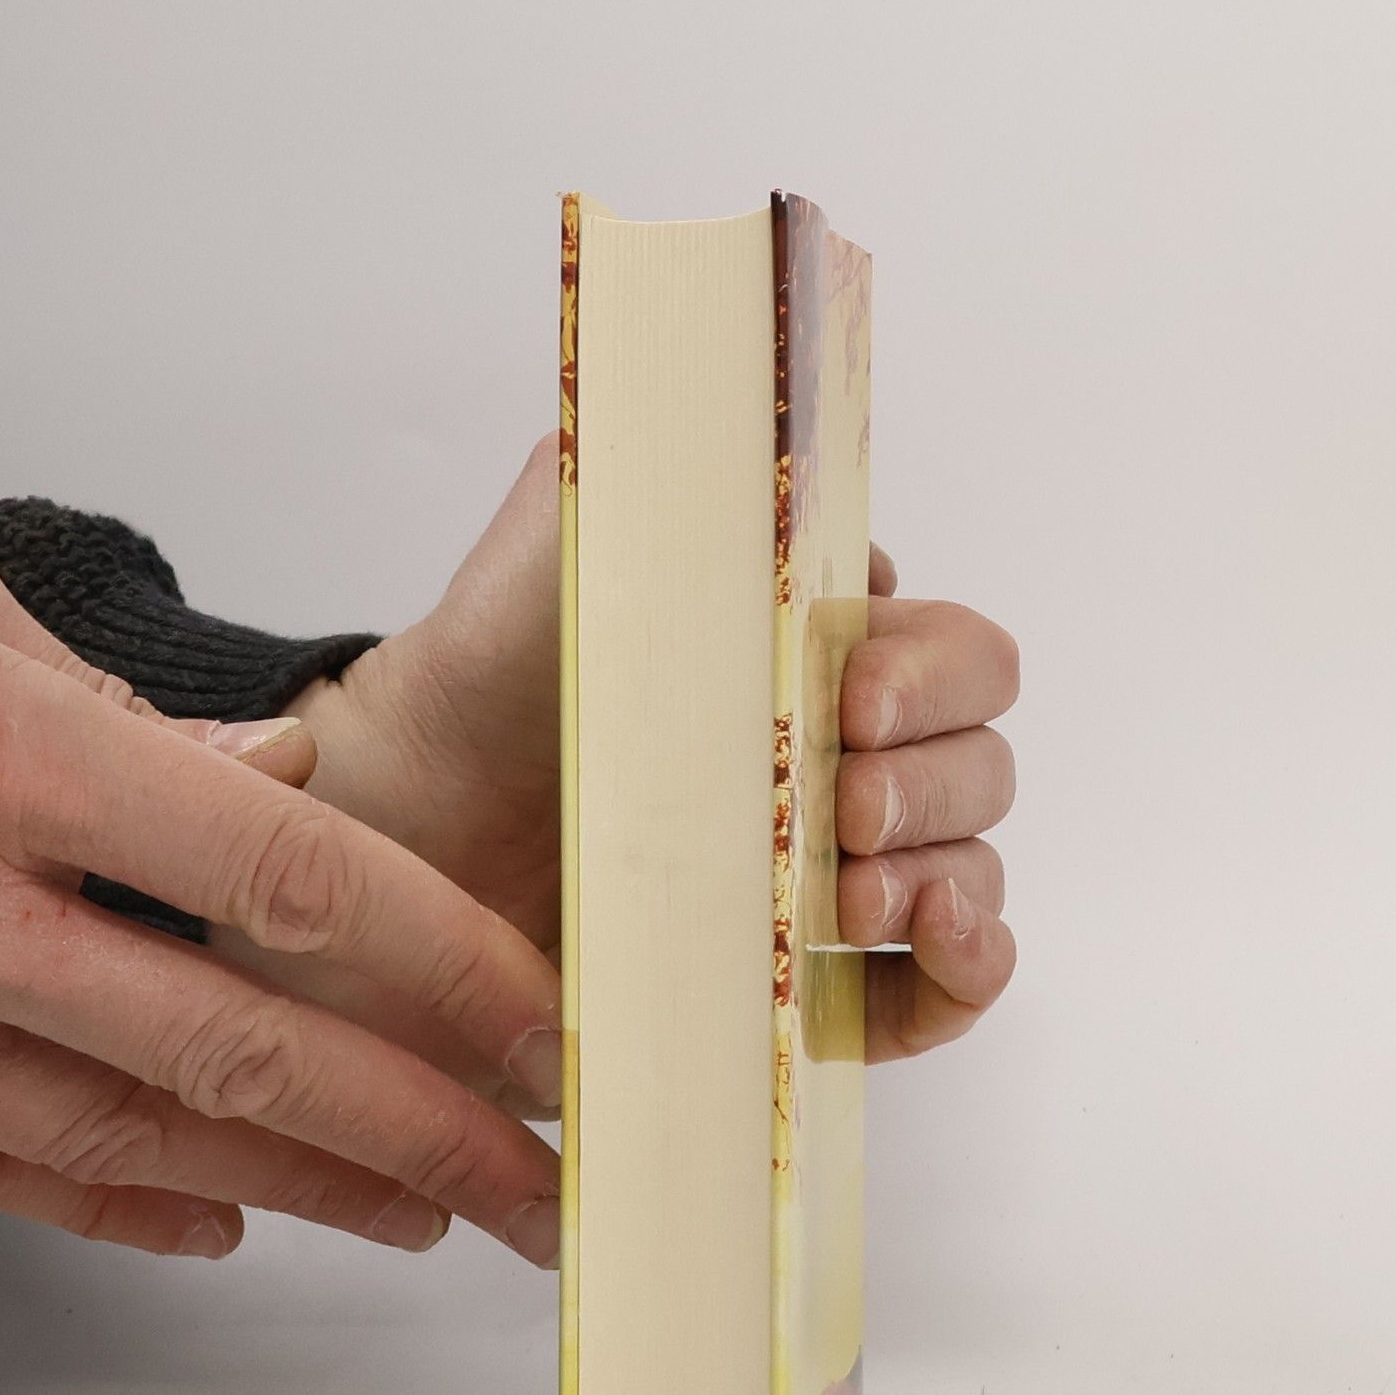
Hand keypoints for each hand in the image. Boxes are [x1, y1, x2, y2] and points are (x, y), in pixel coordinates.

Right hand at [0, 460, 562, 1263]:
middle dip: (418, 1130)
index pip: (285, 877)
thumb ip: (104, 695)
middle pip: (237, 1048)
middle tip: (538, 1184)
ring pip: (128, 1138)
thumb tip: (264, 784)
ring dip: (300, 1185)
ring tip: (422, 1210)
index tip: (544, 1028)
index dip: (443, 965)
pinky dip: (120, 1208)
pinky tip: (222, 1222)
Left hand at [287, 436, 1018, 1066]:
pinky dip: (965, 974)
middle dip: (933, 784)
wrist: (416, 809)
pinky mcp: (805, 983)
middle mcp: (848, 762)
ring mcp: (834, 877)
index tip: (853, 698)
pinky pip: (937, 991)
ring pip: (973, 872)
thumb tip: (773, 403)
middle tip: (841, 803)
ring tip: (852, 891)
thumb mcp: (580, 520)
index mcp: (827, 653)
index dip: (936, 677)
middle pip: (980, 768)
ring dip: (949, 879)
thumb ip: (676, 450)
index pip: (961, 656)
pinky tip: (937, 951)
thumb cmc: (503, 664)